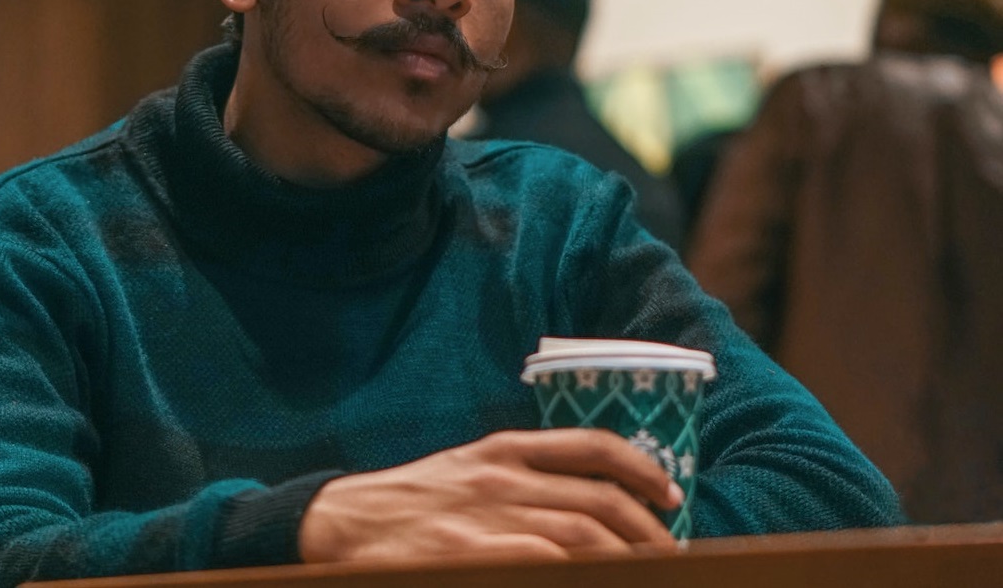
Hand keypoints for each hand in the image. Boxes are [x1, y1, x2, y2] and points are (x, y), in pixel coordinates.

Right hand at [299, 428, 681, 562]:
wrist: (344, 523)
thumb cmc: (411, 502)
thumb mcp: (467, 469)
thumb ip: (519, 477)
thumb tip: (586, 499)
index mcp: (502, 448)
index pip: (588, 444)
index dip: (639, 466)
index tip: (668, 491)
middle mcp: (501, 476)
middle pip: (598, 497)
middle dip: (648, 529)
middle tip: (673, 552)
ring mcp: (487, 516)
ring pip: (582, 534)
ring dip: (627, 558)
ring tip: (650, 572)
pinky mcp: (471, 554)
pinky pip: (544, 565)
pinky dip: (579, 575)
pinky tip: (596, 582)